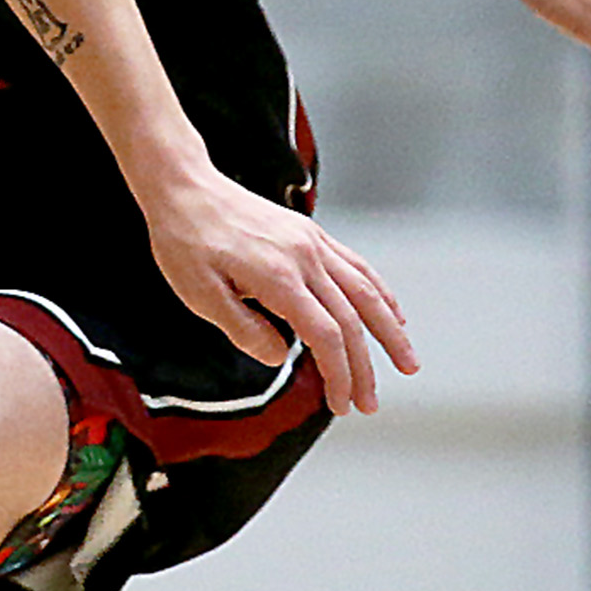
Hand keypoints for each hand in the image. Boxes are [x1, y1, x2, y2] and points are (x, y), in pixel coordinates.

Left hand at [145, 168, 416, 414]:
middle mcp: (304, 257)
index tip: (341, 405)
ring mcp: (312, 242)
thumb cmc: (184, 240)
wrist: (184, 185)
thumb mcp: (198, 293)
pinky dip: (380, 293)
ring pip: (366, 291)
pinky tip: (392, 314)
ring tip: (407, 363)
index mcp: (277, 276)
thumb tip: (280, 357)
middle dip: (365, 368)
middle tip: (370, 405)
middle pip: (351, 320)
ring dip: (390, 331)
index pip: (325, 335)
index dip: (339, 374)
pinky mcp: (310, 233)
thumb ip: (242, 328)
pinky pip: (357, 266)